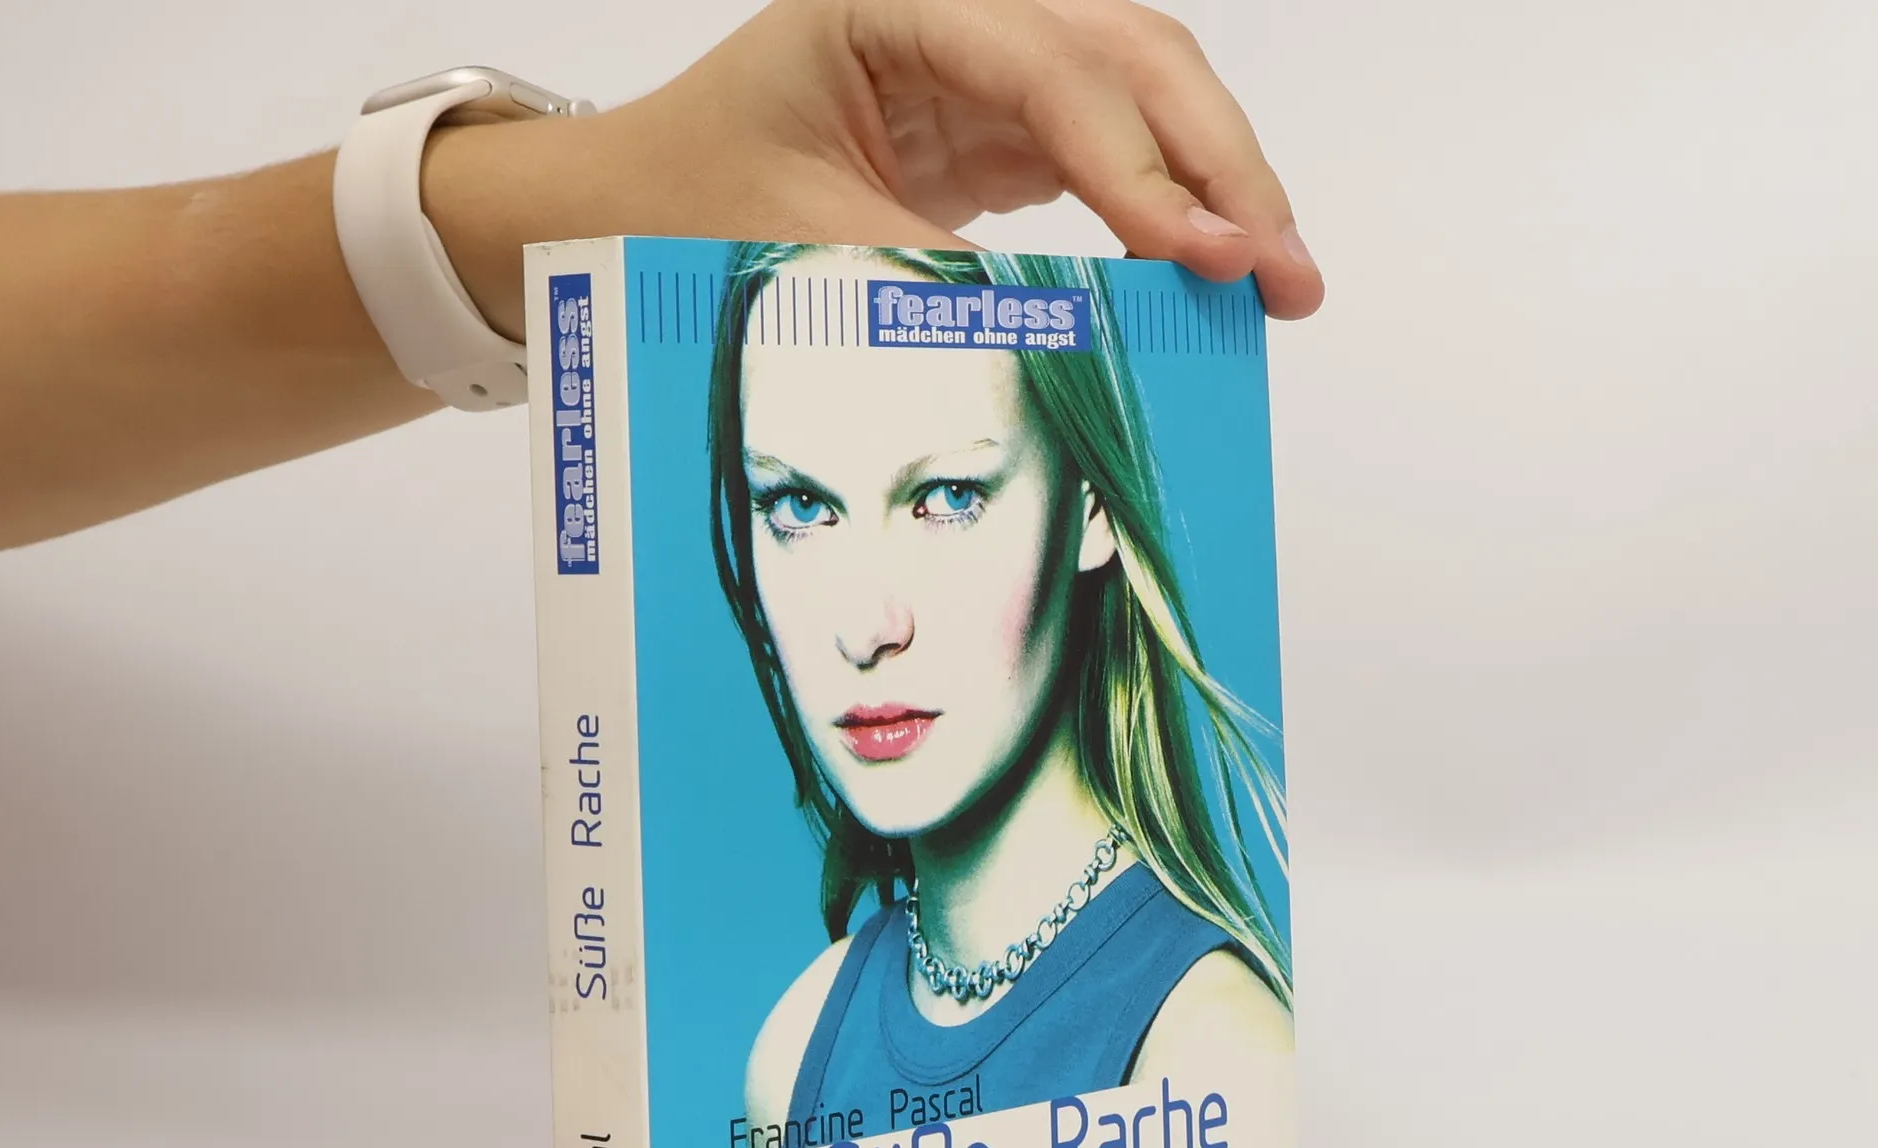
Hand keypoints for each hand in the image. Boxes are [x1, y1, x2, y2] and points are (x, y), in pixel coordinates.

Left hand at [430, 0, 1323, 338]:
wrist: (631, 208)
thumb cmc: (684, 212)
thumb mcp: (803, 256)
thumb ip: (937, 287)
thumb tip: (1075, 346)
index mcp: (891, 2)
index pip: (1054, 74)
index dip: (1140, 168)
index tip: (1204, 258)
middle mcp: (956, 9)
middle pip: (1132, 54)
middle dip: (1219, 164)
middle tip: (1284, 273)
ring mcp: (984, 59)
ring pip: (1141, 90)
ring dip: (1215, 180)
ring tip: (1277, 277)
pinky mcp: (997, 122)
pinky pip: (1108, 148)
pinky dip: (1166, 207)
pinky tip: (1209, 267)